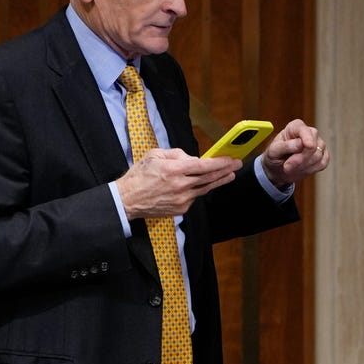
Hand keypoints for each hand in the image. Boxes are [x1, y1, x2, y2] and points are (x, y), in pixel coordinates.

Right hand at [116, 148, 241, 219]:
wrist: (127, 200)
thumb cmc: (139, 176)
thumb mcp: (154, 155)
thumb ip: (176, 154)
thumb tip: (193, 158)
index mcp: (173, 170)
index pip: (203, 166)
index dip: (219, 162)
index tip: (230, 158)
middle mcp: (180, 186)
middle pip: (209, 178)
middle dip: (226, 170)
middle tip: (237, 164)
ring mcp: (182, 199)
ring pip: (205, 188)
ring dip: (219, 181)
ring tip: (230, 175)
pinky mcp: (181, 209)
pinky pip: (194, 196)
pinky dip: (199, 189)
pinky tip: (203, 184)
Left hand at [260, 119, 328, 186]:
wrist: (279, 168)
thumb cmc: (275, 156)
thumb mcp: (273, 151)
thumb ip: (285, 146)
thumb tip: (300, 144)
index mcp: (295, 127)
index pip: (304, 130)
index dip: (307, 138)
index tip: (308, 146)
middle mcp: (309, 133)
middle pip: (313, 146)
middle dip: (300, 159)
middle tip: (287, 166)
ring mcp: (318, 144)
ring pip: (318, 156)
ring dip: (303, 166)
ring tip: (292, 167)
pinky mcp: (323, 156)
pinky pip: (322, 164)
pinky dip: (311, 169)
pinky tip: (301, 169)